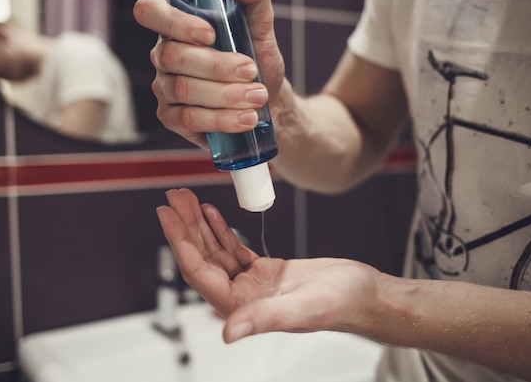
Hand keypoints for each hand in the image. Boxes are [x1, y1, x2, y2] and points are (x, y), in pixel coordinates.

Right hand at [133, 0, 285, 148]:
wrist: (269, 101)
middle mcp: (164, 56)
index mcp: (176, 26)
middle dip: (217, 66)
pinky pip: (188, 119)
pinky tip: (245, 119)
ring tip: (257, 96)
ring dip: (225, 95)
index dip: (174, 22)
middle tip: (251, 71)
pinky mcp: (173, 119)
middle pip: (174, 57)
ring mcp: (165, 89)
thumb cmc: (258, 58)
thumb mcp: (262, 22)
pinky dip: (221, 120)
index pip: (150, 12)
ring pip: (184, 90)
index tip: (210, 34)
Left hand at [156, 188, 381, 342]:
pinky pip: (234, 249)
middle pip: (202, 258)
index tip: (166, 216)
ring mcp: (252, 284)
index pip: (198, 273)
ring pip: (215, 252)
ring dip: (200, 225)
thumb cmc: (340, 304)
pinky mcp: (264, 272)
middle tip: (172, 198)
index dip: (179, 243)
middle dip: (185, 227)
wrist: (364, 294)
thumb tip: (227, 332)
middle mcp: (241, 297)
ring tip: (185, 199)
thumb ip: (263, 319)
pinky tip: (212, 212)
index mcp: (242, 309)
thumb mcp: (302, 308)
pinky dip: (221, 230)